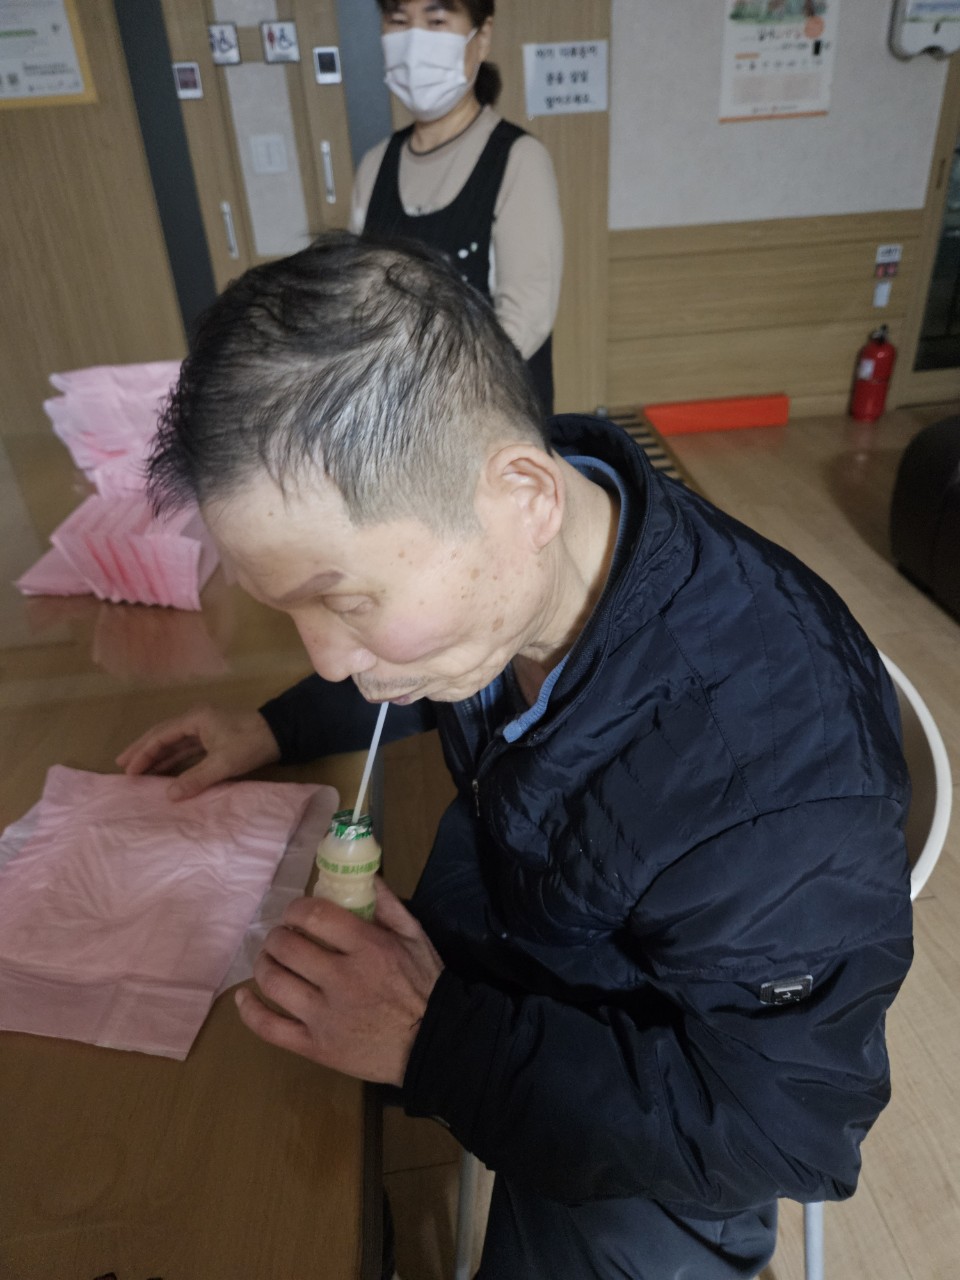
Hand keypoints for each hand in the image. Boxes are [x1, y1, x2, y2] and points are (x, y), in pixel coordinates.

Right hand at [116, 705, 280, 799]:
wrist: (281, 734)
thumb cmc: (251, 744)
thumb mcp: (224, 763)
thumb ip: (196, 778)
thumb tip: (169, 795)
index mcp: (195, 719)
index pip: (161, 735)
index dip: (143, 753)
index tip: (128, 770)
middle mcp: (196, 721)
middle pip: (163, 736)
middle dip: (143, 751)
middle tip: (121, 766)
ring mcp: (204, 729)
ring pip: (174, 743)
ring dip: (157, 757)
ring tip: (139, 771)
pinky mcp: (213, 738)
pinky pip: (186, 749)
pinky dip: (174, 760)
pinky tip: (165, 772)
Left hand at [234, 879, 442, 1085]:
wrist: (432, 1042)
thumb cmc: (423, 985)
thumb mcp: (415, 935)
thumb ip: (388, 903)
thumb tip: (363, 874)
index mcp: (367, 948)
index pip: (314, 916)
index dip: (295, 909)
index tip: (296, 913)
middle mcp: (342, 980)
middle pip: (287, 948)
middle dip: (277, 936)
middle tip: (282, 937)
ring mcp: (325, 1016)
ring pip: (274, 983)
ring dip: (263, 965)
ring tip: (269, 960)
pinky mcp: (316, 1047)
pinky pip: (270, 1028)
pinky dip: (250, 1010)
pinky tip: (243, 997)